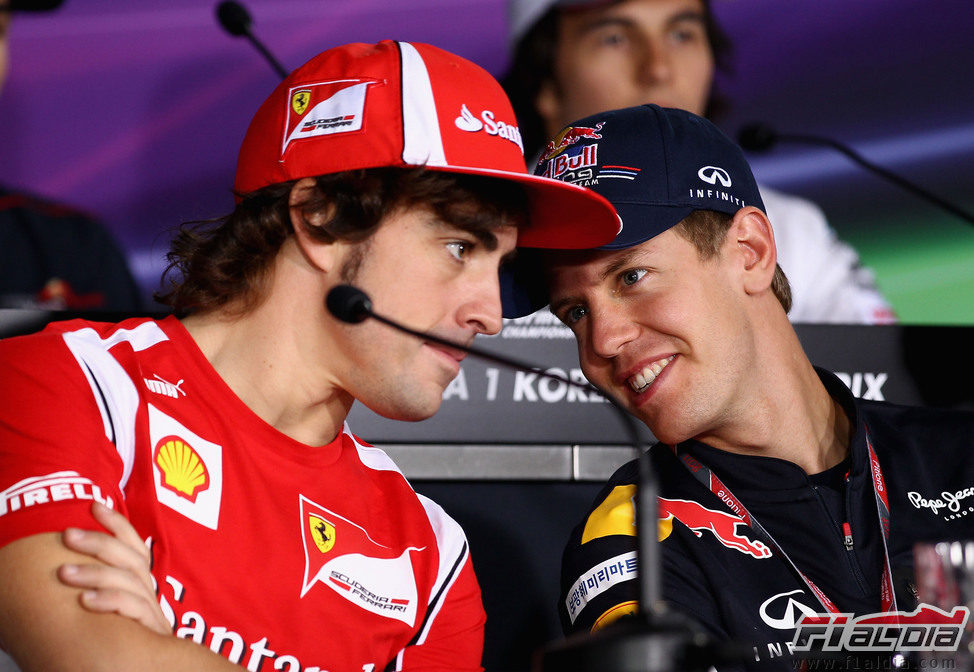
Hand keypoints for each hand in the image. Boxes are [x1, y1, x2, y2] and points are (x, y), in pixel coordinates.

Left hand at [57, 501, 170, 635]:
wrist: (155, 667)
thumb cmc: (130, 637)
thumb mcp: (119, 607)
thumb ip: (106, 586)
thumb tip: (66, 565)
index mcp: (141, 581)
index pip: (133, 543)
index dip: (116, 522)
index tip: (94, 504)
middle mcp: (148, 589)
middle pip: (128, 556)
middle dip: (97, 541)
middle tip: (67, 534)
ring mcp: (151, 607)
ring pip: (127, 579)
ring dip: (94, 572)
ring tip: (64, 573)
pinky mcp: (151, 627)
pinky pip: (132, 608)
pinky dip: (109, 601)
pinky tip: (85, 602)